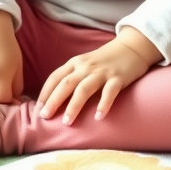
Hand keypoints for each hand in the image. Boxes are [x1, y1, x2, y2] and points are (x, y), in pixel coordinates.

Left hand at [38, 28, 159, 124]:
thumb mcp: (84, 63)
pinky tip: (99, 117)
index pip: (55, 78)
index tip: (37, 111)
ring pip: (84, 88)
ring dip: (74, 105)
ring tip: (67, 123)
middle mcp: (86, 67)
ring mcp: (102, 72)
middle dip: (54, 101)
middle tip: (45, 118)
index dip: (45, 94)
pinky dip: (104, 104)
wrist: (132, 46)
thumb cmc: (105, 60)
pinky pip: (109, 91)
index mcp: (75, 63)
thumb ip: (71, 77)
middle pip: (66, 84)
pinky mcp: (118, 77)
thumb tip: (53, 101)